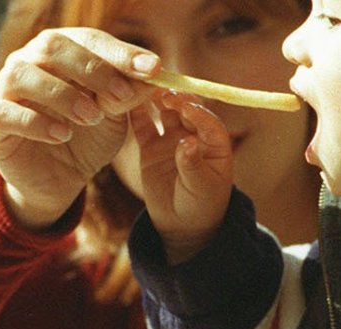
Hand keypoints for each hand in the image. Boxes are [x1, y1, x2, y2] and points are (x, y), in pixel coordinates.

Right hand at [0, 27, 158, 229]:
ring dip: (63, 95)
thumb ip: (127, 96)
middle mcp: (30, 60)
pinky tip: (62, 136)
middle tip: (119, 95)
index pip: (90, 39)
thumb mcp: (115, 118)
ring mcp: (6, 88)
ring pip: (24, 75)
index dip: (121, 52)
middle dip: (92, 69)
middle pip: (53, 46)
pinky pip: (7, 112)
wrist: (60, 180)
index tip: (152, 69)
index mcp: (63, 51)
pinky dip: (37, 123)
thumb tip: (149, 77)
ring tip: (90, 118)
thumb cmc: (87, 137)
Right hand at [130, 91, 233, 263]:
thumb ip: (192, 164)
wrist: (181, 224)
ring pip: (165, 112)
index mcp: (214, 144)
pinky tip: (126, 102)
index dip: (198, 113)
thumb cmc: (200, 206)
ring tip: (145, 91)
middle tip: (164, 93)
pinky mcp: (151, 145)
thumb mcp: (200, 188)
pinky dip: (136, 114)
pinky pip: (143, 126)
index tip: (186, 107)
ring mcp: (172, 137)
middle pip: (186, 110)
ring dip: (157, 100)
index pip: (208, 122)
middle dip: (176, 99)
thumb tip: (186, 143)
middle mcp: (194, 134)